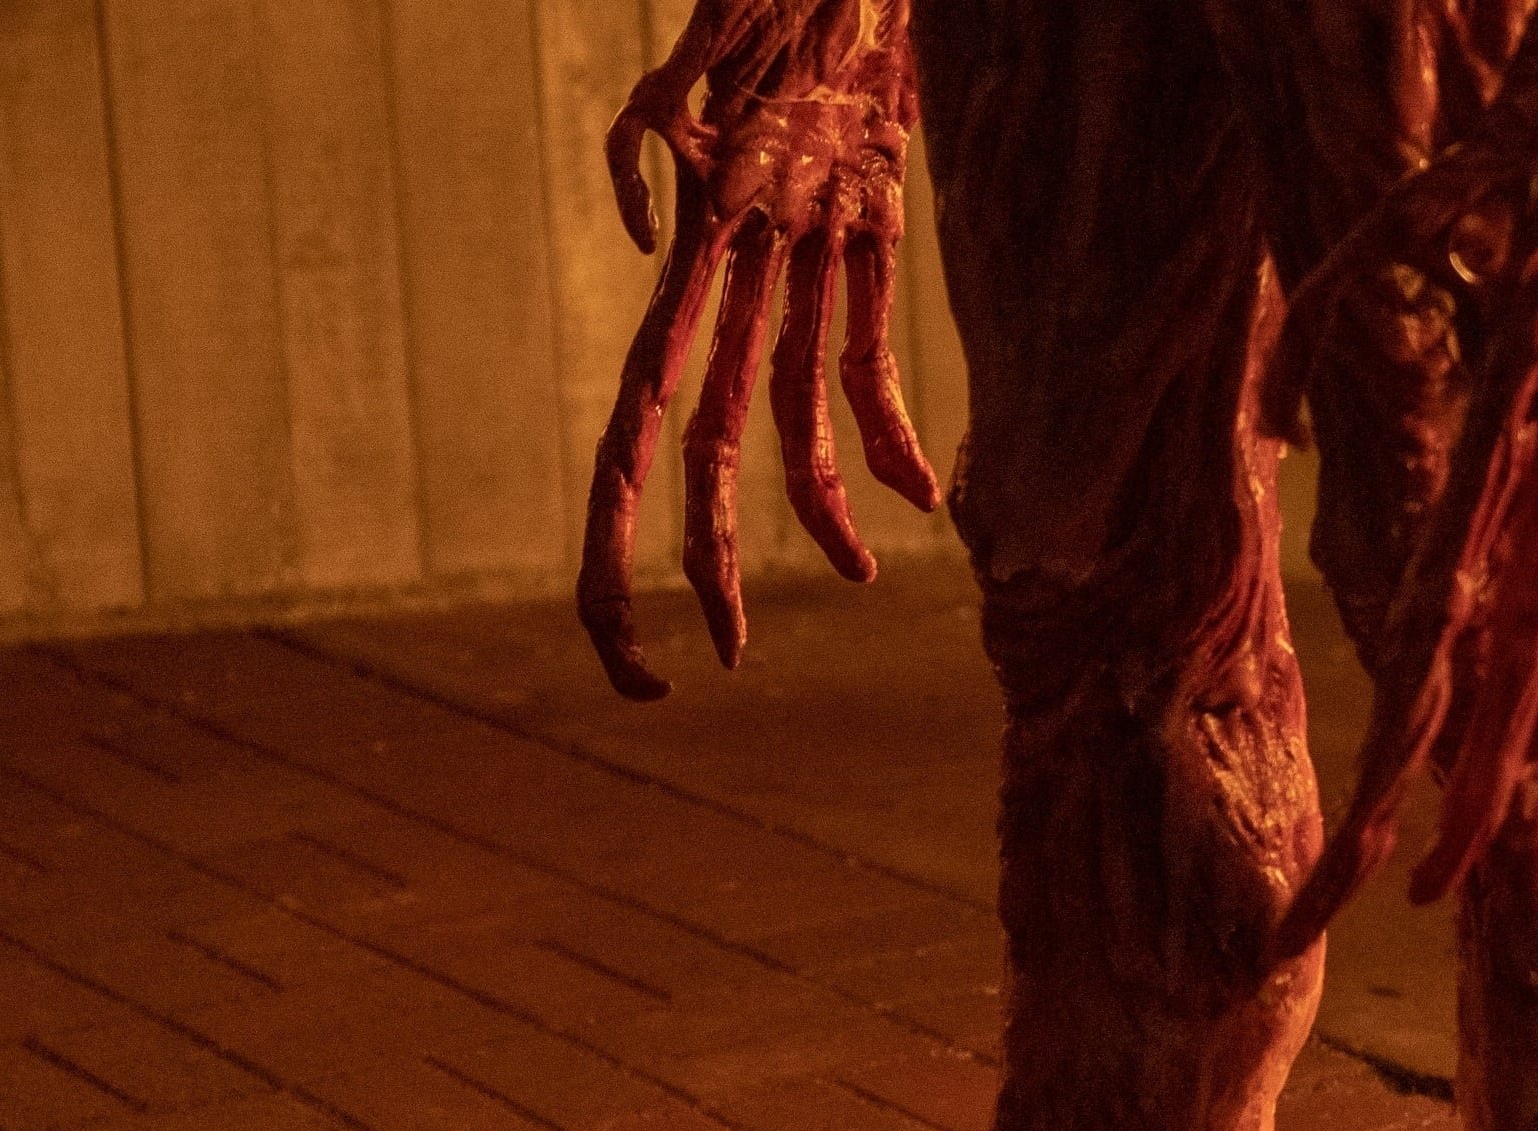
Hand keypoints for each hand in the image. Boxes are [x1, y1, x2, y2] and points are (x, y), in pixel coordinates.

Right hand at [579, 0, 942, 700]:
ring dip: (817, 509)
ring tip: (860, 576)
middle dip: (704, 561)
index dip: (617, 534)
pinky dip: (895, 430)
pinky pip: (867, 356)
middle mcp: (734, 274)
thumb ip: (646, 137)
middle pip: (705, 452)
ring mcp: (793, 258)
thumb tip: (651, 243)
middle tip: (711, 662)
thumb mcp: (703, 48)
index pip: (638, 423)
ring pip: (791, 419)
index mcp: (694, 256)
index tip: (619, 623)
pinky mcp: (854, 233)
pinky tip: (919, 498)